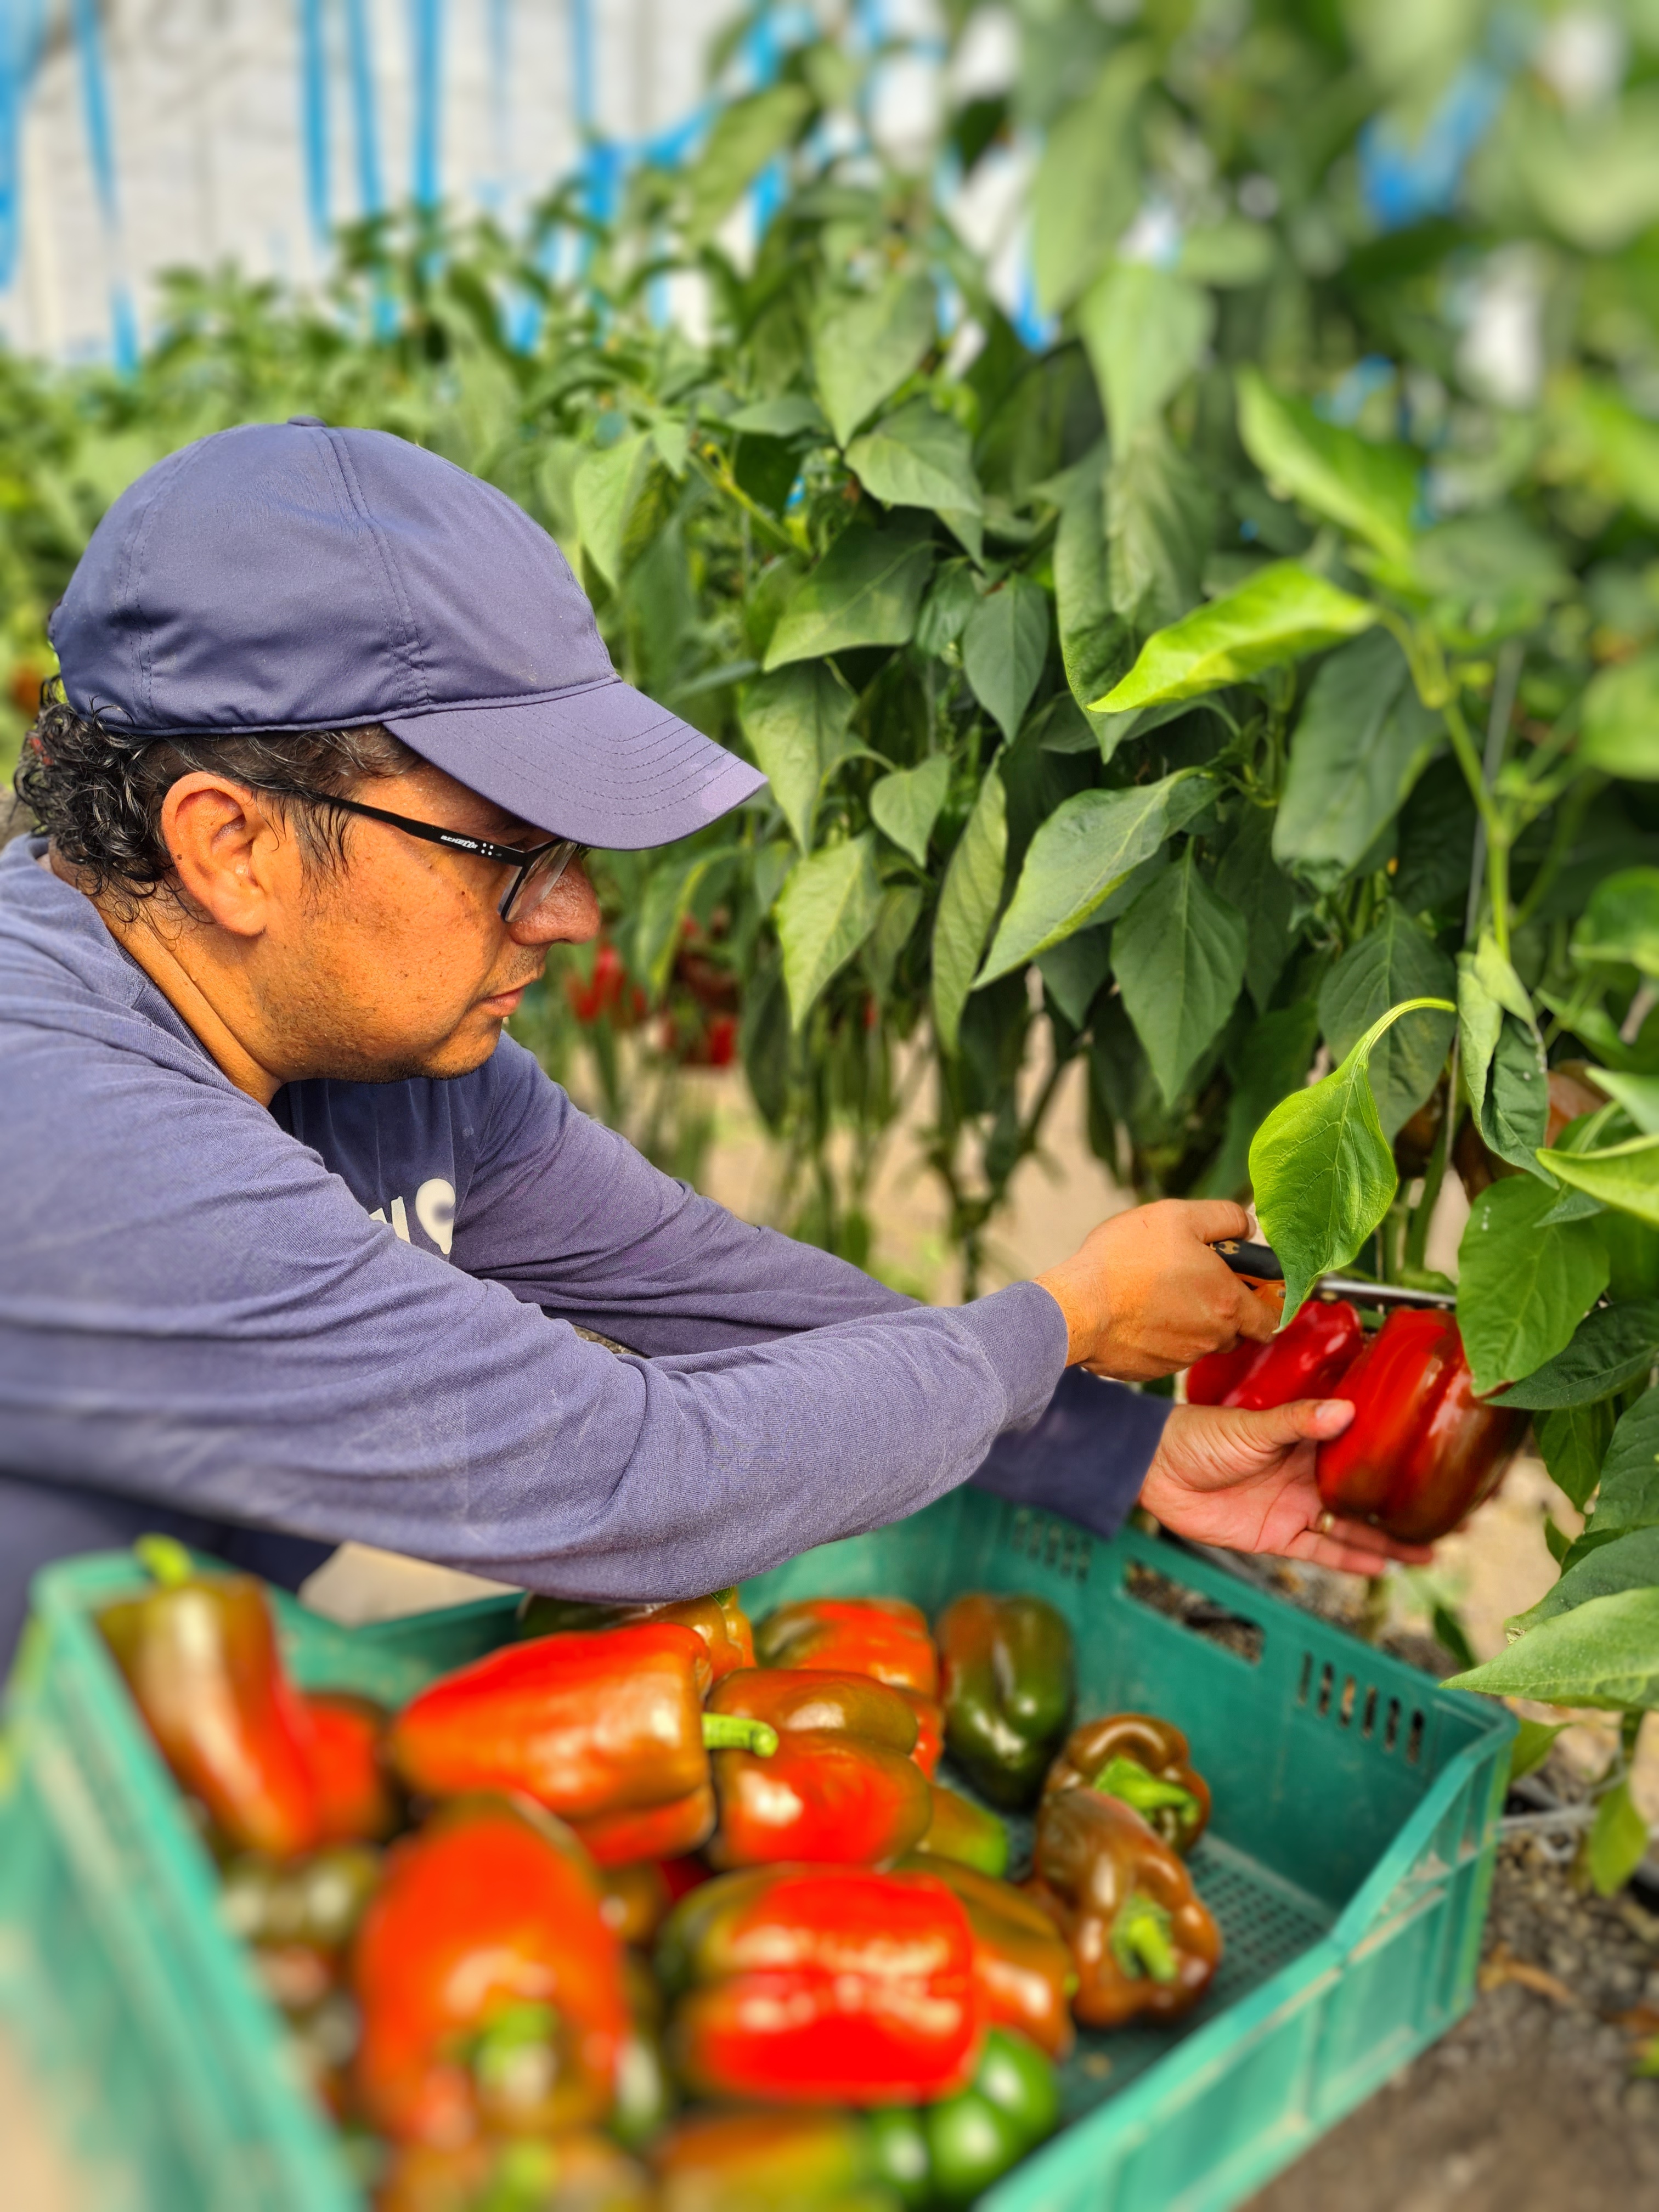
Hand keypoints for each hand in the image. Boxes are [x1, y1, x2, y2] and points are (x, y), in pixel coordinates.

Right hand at [1034, 1199, 1277, 1380]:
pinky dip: (1160, 1336)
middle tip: (1191, 1281)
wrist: (1075, 1308)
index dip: (1263, 1301)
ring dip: (1190, 1322)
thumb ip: (1225, 1218)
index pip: (1270, 1319)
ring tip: (1157, 1293)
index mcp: (1228, 1302)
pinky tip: (1136, 1313)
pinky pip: (1167, 1353)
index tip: (1244, 1284)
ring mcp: (1181, 1358)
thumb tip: (1247, 1227)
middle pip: (1235, 1330)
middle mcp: (1212, 1336)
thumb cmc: (1126, 1259)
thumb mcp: (1179, 1216)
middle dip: (1223, 1309)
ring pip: (1200, 1341)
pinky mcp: (1151, 1369)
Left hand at [1137, 1400, 1432, 1574]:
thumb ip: (1300, 1421)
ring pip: (1351, 1526)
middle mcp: (1307, 1472)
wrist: (1156, 1469)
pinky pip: (1322, 1551)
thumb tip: (1347, 1410)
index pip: (1360, 1443)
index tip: (1436, 1455)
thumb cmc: (1200, 1435)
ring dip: (1388, 1539)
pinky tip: (1385, 1566)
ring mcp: (1295, 1505)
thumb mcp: (1253, 1424)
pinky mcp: (1276, 1536)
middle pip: (1365, 1491)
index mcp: (1306, 1437)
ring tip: (1432, 1549)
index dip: (1395, 1452)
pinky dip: (1352, 1559)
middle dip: (1403, 1503)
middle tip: (1452, 1514)